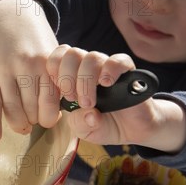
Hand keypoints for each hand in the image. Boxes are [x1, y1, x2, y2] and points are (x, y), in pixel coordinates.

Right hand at [0, 0, 59, 140]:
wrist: (12, 16)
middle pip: (30, 109)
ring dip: (18, 123)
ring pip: (11, 109)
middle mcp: (25, 66)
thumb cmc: (36, 40)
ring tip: (22, 125)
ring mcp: (5, 70)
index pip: (50, 103)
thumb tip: (60, 111)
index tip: (50, 119)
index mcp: (45, 63)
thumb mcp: (53, 55)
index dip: (50, 117)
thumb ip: (56, 80)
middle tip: (35, 120)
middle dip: (34, 121)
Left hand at [46, 45, 185, 151]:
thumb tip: (88, 114)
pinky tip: (106, 84)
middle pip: (72, 54)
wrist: (132, 130)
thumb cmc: (102, 125)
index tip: (59, 93)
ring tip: (89, 103)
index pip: (56, 58)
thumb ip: (79, 123)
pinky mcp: (127, 71)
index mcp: (71, 76)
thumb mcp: (84, 130)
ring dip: (86, 81)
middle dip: (67, 78)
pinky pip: (118, 60)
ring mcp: (106, 67)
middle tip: (73, 99)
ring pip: (92, 57)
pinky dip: (110, 70)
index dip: (53, 72)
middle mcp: (87, 68)